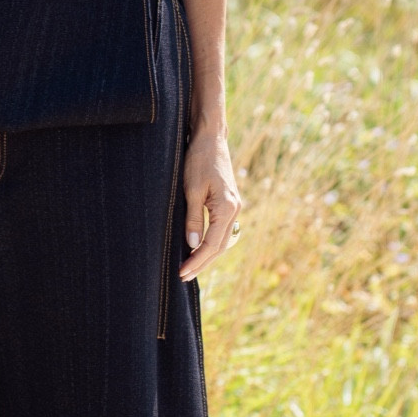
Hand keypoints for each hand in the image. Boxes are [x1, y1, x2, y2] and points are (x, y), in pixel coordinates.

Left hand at [179, 125, 240, 279]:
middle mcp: (235, 210)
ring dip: (207, 255)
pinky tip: (199, 249)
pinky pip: (221, 230)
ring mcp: (234, 207)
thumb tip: (191, 244)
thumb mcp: (191, 190)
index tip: (182, 272)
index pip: (211, 244)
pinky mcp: (229, 204)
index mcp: (227, 208)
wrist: (211, 139)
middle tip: (183, 276)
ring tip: (190, 268)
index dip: (196, 260)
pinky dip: (211, 243)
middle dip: (201, 263)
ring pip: (222, 240)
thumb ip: (193, 218)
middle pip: (219, 246)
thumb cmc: (199, 160)